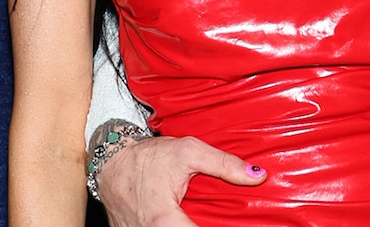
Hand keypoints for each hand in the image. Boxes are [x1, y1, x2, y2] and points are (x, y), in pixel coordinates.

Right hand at [97, 134, 265, 226]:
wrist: (112, 159)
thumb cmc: (150, 156)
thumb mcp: (190, 151)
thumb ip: (224, 164)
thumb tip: (258, 176)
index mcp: (163, 220)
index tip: (235, 225)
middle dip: (203, 225)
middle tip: (218, 218)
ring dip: (189, 226)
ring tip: (203, 216)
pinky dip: (175, 226)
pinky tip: (188, 218)